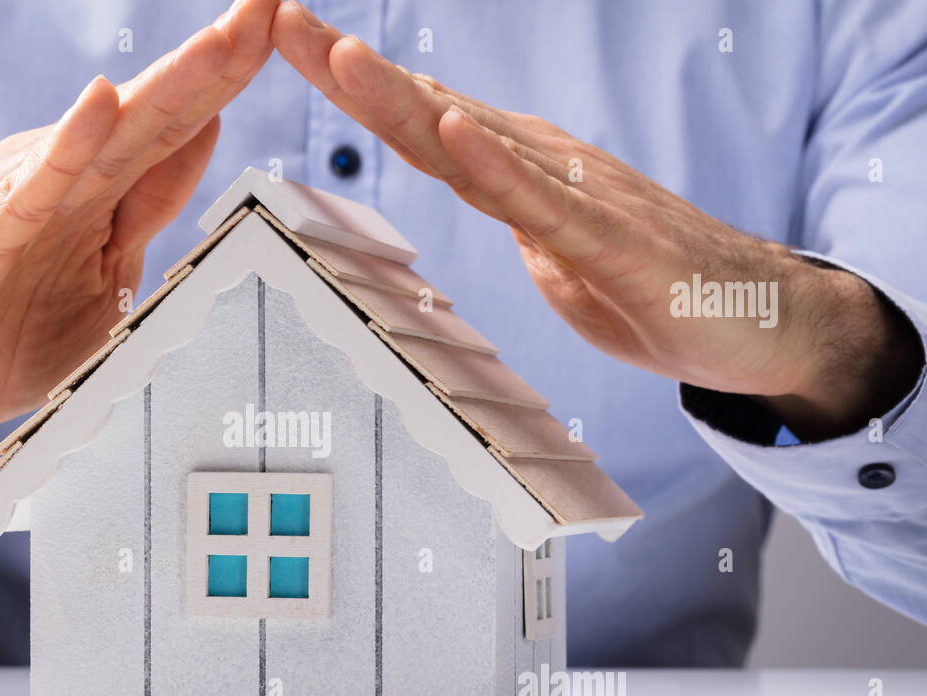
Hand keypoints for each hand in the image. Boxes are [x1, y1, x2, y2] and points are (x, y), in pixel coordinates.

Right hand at [0, 0, 278, 505]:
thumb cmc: (4, 336)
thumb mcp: (106, 278)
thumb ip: (150, 210)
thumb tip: (207, 140)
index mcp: (100, 193)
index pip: (180, 128)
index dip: (232, 77)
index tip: (283, 25)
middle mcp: (64, 180)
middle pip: (157, 115)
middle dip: (219, 60)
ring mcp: (20, 203)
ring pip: (108, 137)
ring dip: (168, 88)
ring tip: (224, 39)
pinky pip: (31, 190)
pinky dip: (68, 146)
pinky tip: (101, 105)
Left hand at [273, 2, 921, 440]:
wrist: (759, 319)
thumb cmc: (654, 286)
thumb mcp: (557, 252)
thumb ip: (511, 212)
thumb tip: (472, 185)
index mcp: (518, 172)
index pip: (419, 121)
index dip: (354, 86)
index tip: (291, 46)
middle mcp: (539, 165)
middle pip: (428, 112)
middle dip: (351, 70)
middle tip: (282, 21)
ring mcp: (574, 194)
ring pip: (472, 142)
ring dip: (402, 99)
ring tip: (339, 56)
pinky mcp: (607, 238)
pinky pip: (539, 201)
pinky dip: (493, 166)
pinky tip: (450, 130)